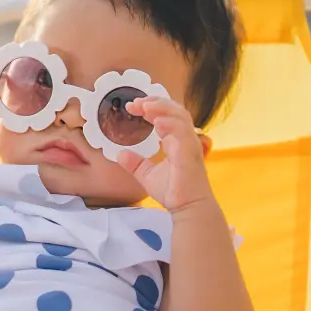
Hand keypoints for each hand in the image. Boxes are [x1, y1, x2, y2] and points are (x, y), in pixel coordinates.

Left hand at [117, 95, 213, 211]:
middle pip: (175, 109)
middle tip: (135, 103)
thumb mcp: (147, 175)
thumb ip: (136, 164)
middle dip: (155, 102)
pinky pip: (183, 133)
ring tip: (144, 107)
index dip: (150, 107)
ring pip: (180, 116)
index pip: (166, 115)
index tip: (132, 107)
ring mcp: (189, 144)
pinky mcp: (190, 153)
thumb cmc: (174, 192)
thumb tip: (121, 154)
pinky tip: (157, 122)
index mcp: (177, 140)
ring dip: (162, 108)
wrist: (187, 208)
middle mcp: (185, 138)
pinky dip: (170, 124)